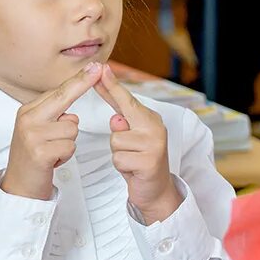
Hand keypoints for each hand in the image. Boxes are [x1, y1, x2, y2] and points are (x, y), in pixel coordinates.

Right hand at [0, 62, 101, 200]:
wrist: (19, 186)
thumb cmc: (33, 158)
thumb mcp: (37, 132)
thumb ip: (51, 117)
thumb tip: (71, 113)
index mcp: (27, 112)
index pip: (57, 92)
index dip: (78, 80)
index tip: (94, 67)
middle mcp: (28, 119)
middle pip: (63, 99)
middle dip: (82, 84)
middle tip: (98, 69)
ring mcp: (32, 135)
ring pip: (72, 128)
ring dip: (69, 143)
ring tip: (53, 152)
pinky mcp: (39, 152)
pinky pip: (69, 146)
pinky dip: (66, 155)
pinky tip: (52, 161)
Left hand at [94, 65, 181, 224]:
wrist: (157, 191)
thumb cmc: (140, 161)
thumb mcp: (130, 139)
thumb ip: (123, 124)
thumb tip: (116, 118)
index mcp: (149, 119)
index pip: (126, 100)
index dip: (112, 85)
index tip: (102, 68)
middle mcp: (154, 127)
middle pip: (120, 117)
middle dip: (117, 129)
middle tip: (126, 135)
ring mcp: (154, 143)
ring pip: (115, 141)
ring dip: (118, 154)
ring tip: (132, 161)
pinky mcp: (150, 160)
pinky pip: (119, 158)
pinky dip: (121, 167)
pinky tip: (134, 170)